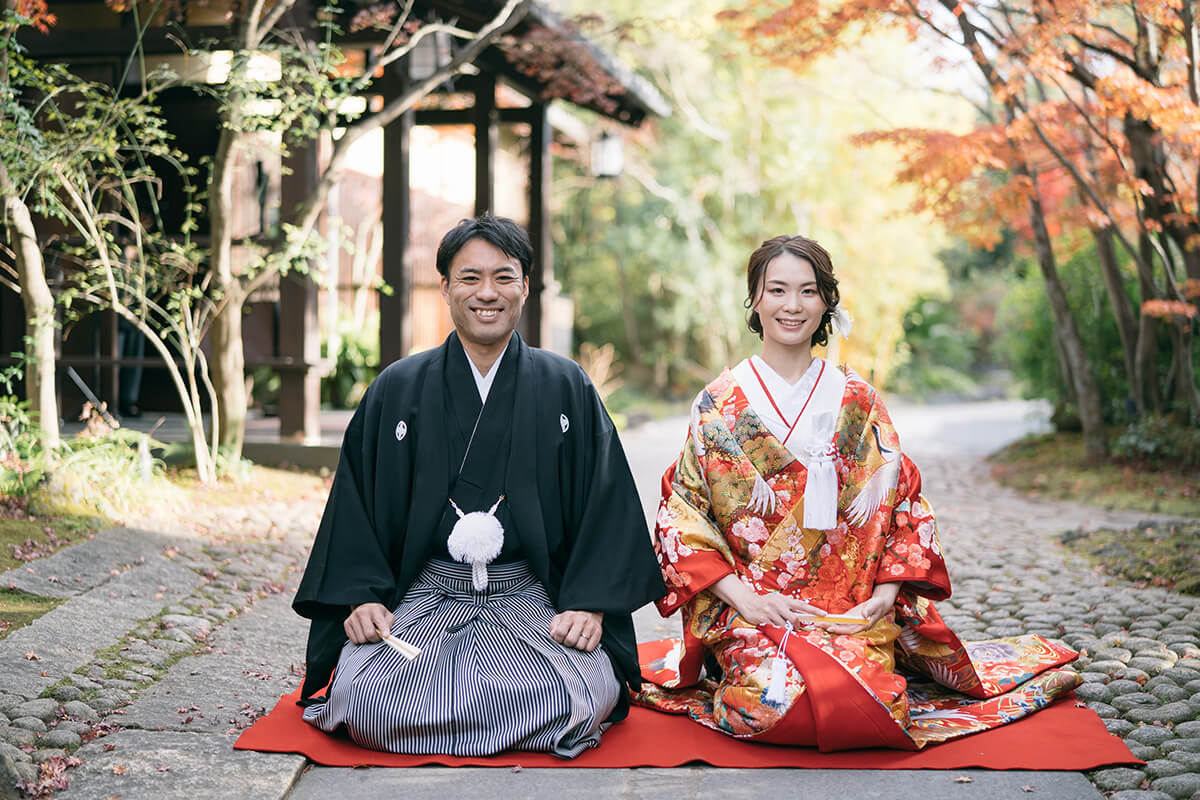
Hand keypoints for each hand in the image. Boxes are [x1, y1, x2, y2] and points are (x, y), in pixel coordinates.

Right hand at [344, 602, 394, 643]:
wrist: (365, 608)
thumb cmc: (377, 614)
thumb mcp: (387, 616)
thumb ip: (389, 624)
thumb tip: (386, 635)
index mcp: (374, 609)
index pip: (379, 622)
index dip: (383, 631)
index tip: (386, 636)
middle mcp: (362, 612)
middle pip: (369, 634)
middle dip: (375, 639)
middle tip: (377, 636)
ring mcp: (353, 617)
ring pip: (361, 639)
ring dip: (367, 640)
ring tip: (368, 633)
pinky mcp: (347, 623)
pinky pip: (354, 640)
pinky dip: (359, 640)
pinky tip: (361, 633)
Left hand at [550, 610, 603, 651]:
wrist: (589, 612)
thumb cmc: (572, 619)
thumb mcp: (560, 619)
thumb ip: (553, 627)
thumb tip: (553, 635)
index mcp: (569, 616)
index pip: (560, 632)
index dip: (558, 639)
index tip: (560, 639)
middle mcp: (581, 620)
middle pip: (570, 640)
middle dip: (567, 644)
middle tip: (569, 641)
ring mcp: (590, 626)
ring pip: (580, 646)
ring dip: (577, 646)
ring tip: (577, 640)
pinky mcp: (598, 632)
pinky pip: (589, 648)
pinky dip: (586, 648)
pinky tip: (584, 642)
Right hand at [711, 574, 827, 627]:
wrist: (748, 602)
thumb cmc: (765, 602)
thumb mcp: (777, 600)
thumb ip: (788, 606)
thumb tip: (802, 613)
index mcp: (784, 599)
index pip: (802, 605)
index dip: (814, 610)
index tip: (824, 614)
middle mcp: (778, 604)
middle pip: (794, 619)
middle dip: (797, 626)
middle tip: (795, 628)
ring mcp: (771, 612)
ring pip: (784, 626)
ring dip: (785, 629)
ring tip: (780, 625)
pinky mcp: (764, 619)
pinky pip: (774, 629)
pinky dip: (776, 630)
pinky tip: (771, 626)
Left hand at [823, 582, 900, 634]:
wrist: (879, 604)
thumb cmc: (879, 604)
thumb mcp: (876, 605)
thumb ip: (870, 609)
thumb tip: (864, 615)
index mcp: (864, 625)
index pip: (850, 629)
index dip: (840, 630)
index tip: (831, 628)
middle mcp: (857, 626)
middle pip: (842, 629)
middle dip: (830, 627)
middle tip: (819, 625)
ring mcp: (853, 623)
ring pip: (840, 626)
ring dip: (829, 625)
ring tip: (818, 623)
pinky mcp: (850, 618)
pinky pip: (840, 621)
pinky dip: (832, 621)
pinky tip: (824, 620)